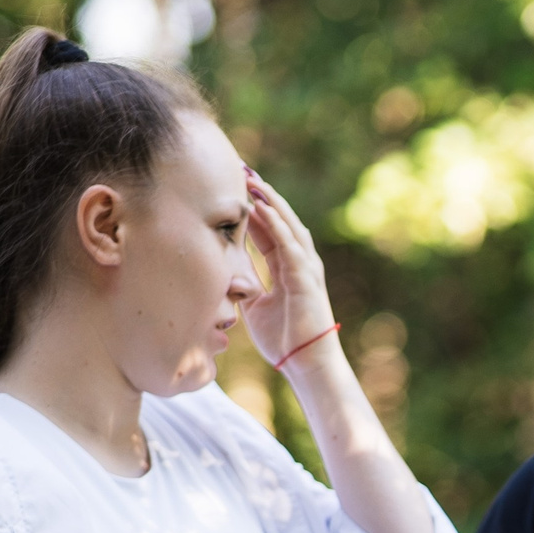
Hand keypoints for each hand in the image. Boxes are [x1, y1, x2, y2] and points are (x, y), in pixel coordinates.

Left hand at [240, 169, 340, 369]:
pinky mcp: (306, 279)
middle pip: (280, 220)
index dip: (253, 209)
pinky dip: (278, 225)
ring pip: (288, 225)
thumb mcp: (255, 307)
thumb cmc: (283, 340)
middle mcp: (299, 263)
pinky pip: (291, 245)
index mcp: (286, 268)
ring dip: (271, 202)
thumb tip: (227, 275)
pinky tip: (265, 207)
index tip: (234, 187)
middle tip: (242, 170)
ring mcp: (305, 269)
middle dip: (262, 195)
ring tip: (254, 180)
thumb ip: (246, 286)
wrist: (305, 363)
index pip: (268, 230)